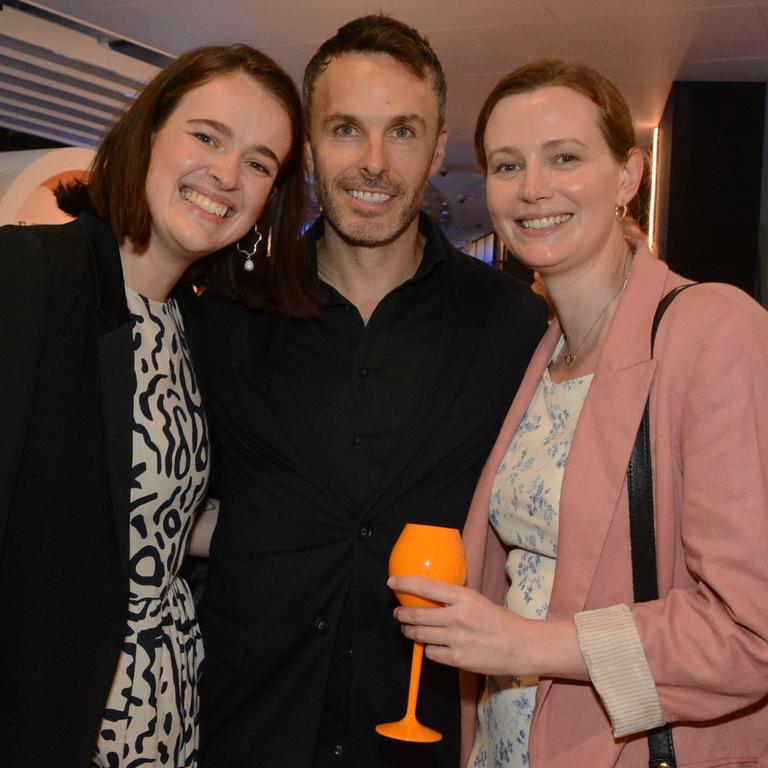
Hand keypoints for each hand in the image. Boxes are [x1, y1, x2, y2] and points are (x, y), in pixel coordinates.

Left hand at [389, 575, 587, 680]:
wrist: (521, 646)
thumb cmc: (499, 620)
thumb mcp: (477, 599)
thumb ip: (454, 598)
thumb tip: (430, 594)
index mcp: (463, 596)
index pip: (426, 586)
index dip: (405, 583)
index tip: (392, 582)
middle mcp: (457, 616)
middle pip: (417, 614)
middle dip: (403, 614)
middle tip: (398, 613)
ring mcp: (456, 639)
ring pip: (421, 634)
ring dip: (410, 631)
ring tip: (408, 629)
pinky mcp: (458, 659)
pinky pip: (432, 653)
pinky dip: (429, 649)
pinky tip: (431, 646)